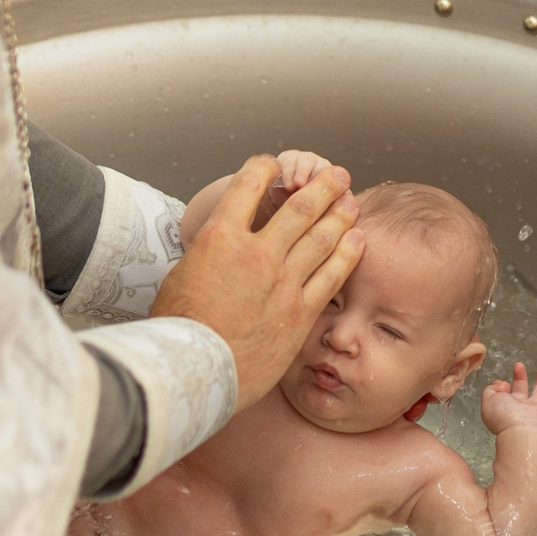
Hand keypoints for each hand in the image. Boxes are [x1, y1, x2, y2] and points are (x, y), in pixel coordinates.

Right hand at [151, 155, 364, 413]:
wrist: (196, 370)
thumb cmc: (179, 329)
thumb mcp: (181, 275)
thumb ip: (208, 255)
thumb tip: (217, 253)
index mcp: (220, 237)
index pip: (247, 185)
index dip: (264, 168)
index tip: (273, 164)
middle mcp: (257, 252)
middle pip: (299, 207)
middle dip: (322, 187)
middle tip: (336, 175)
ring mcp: (283, 281)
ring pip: (321, 237)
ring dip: (340, 214)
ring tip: (352, 200)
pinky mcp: (300, 311)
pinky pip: (332, 275)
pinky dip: (347, 253)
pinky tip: (357, 240)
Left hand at [481, 362, 536, 434]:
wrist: (522, 431)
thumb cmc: (504, 415)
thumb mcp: (488, 400)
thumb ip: (491, 389)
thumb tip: (502, 385)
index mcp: (504, 407)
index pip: (503, 394)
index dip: (501, 386)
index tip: (503, 383)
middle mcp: (520, 410)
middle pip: (521, 391)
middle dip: (520, 378)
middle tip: (519, 365)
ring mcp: (535, 412)